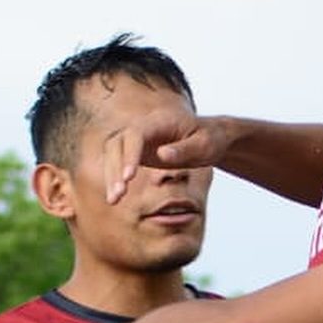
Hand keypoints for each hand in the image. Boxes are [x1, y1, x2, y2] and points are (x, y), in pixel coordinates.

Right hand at [103, 110, 230, 202]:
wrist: (211, 138)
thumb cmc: (211, 140)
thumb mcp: (205, 145)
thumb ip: (185, 150)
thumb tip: (161, 155)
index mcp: (160, 121)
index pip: (136, 134)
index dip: (130, 154)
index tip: (129, 178)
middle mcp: (144, 127)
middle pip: (118, 143)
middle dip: (115, 169)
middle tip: (118, 195)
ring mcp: (138, 138)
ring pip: (113, 153)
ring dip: (111, 176)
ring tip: (113, 201)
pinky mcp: (136, 150)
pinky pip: (118, 161)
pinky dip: (114, 177)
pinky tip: (115, 196)